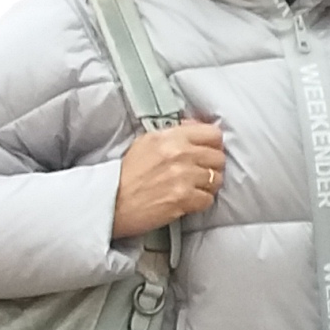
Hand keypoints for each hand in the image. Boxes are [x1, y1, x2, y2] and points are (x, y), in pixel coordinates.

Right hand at [110, 120, 226, 237]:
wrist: (111, 201)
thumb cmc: (127, 174)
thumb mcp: (146, 142)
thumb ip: (174, 134)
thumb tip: (196, 128)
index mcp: (170, 137)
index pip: (213, 133)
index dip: (214, 144)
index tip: (208, 151)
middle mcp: (179, 154)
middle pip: (218, 157)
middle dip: (212, 166)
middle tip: (201, 173)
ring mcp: (183, 176)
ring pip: (217, 179)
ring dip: (208, 185)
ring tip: (193, 188)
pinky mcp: (183, 198)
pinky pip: (208, 199)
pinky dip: (200, 201)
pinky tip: (188, 200)